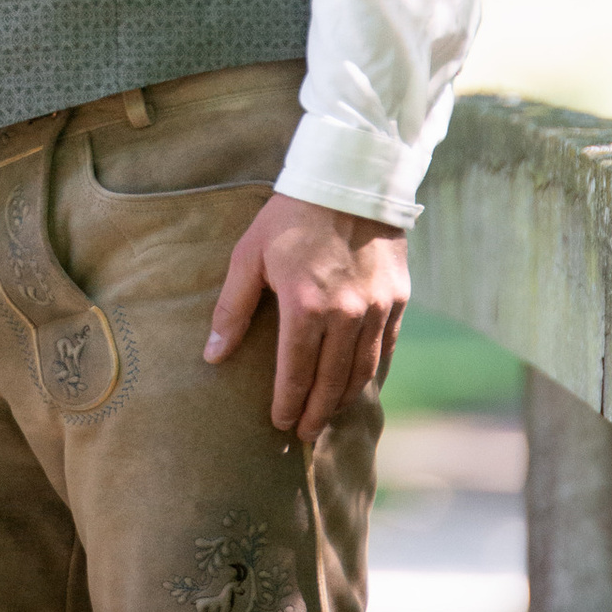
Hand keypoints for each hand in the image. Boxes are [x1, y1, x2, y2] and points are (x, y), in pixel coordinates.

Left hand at [204, 193, 408, 442]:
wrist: (350, 177)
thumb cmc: (291, 216)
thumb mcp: (250, 255)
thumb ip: (232, 308)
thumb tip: (213, 356)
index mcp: (305, 306)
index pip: (295, 373)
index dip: (287, 403)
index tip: (280, 422)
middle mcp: (346, 314)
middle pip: (330, 381)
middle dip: (316, 413)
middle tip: (305, 433)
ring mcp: (376, 308)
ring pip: (361, 371)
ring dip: (343, 399)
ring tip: (329, 415)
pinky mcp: (398, 298)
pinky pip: (386, 348)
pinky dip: (372, 373)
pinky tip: (360, 384)